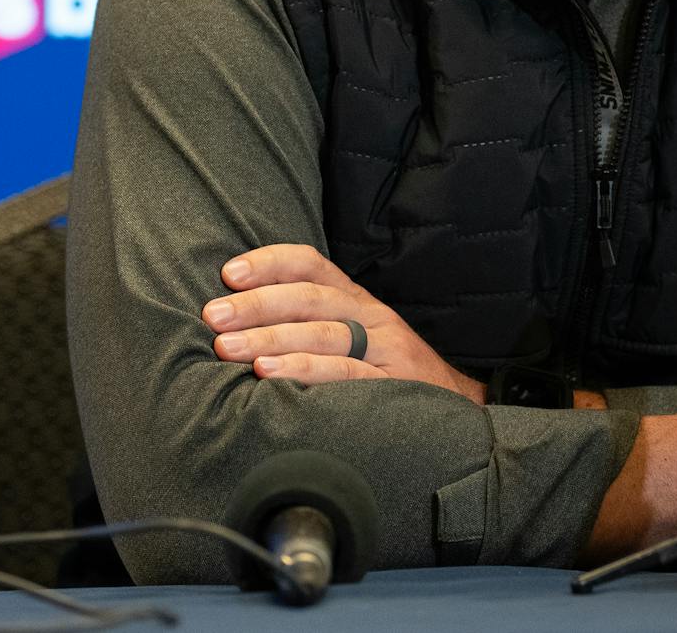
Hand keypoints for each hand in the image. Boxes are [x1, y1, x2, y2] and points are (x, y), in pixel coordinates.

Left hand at [202, 244, 484, 403]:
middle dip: (258, 304)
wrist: (461, 412)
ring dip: (270, 338)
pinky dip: (305, 371)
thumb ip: (311, 327)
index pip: (311, 265)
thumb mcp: (355, 341)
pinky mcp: (393, 386)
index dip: (270, 263)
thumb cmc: (389, 378)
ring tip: (227, 348)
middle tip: (215, 316)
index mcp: (357, 301)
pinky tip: (270, 374)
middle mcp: (371, 318)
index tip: (229, 273)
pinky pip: (346, 374)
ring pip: (324, 333)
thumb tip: (239, 324)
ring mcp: (386, 351)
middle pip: (311, 298)